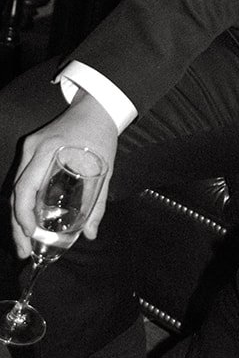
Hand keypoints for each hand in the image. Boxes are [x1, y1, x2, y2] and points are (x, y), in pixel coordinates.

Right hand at [10, 93, 117, 256]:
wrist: (97, 106)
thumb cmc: (101, 135)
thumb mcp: (105, 168)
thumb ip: (98, 202)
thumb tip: (91, 233)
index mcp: (48, 151)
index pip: (25, 187)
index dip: (23, 214)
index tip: (30, 233)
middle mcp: (32, 149)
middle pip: (15, 192)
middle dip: (17, 225)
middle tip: (24, 250)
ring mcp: (29, 148)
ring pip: (15, 188)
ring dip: (17, 216)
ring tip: (24, 242)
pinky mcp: (31, 150)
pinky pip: (21, 180)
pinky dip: (22, 202)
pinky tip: (27, 220)